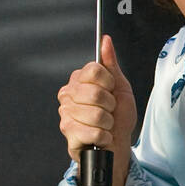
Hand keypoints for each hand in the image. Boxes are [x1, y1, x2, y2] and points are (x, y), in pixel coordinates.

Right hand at [58, 33, 136, 185]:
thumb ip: (110, 64)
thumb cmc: (117, 117)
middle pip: (94, 93)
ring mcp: (66, 114)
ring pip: (96, 114)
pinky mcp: (68, 134)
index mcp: (79, 80)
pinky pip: (94, 131)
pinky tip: (101, 137)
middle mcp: (68, 95)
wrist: (116, 145)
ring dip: (108, 123)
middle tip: (109, 111)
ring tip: (105, 125)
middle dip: (110, 105)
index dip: (108, 82)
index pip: (93, 70)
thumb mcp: (119, 87)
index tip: (111, 91)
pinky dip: (104, 136)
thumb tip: (105, 40)